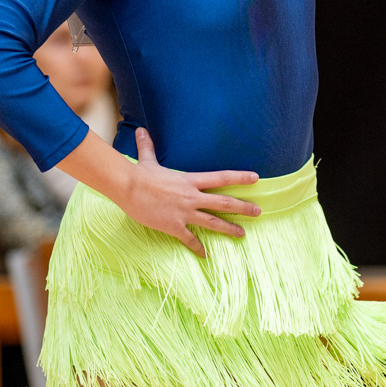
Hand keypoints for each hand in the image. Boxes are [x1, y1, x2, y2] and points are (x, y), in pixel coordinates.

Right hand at [122, 128, 259, 256]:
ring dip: (230, 228)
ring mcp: (184, 213)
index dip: (240, 177)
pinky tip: (206, 256)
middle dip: (243, 207)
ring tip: (242, 234)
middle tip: (258, 212)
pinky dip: (198, 249)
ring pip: (214, 222)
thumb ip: (148, 146)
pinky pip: (190, 240)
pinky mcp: (174, 226)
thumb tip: (140, 130)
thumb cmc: (138, 175)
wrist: (128, 189)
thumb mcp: (147, 160)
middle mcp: (192, 197)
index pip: (221, 177)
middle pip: (224, 202)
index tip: (256, 178)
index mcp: (190, 180)